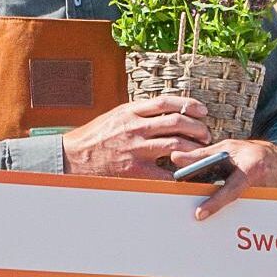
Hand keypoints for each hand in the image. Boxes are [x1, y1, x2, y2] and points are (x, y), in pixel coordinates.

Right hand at [62, 96, 211, 178]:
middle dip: (197, 127)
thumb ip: (138, 113)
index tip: (202, 110)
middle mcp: (134, 127)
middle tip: (206, 134)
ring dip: (194, 147)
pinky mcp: (134, 170)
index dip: (189, 104)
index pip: (166, 102)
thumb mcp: (115, 116)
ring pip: (175, 144)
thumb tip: (165, 110)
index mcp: (130, 112)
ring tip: (201, 150)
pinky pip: (165, 173)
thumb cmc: (94, 137)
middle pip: (176, 122)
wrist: (71, 158)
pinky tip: (189, 173)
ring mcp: (135, 149)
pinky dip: (180, 173)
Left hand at [170, 139, 276, 220]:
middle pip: (234, 205)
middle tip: (198, 214)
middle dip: (215, 208)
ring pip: (240, 212)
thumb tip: (175, 158)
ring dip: (224, 212)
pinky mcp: (266, 208)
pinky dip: (232, 213)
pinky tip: (222, 211)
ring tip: (208, 210)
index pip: (230, 190)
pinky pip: (246, 213)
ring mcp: (265, 199)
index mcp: (251, 169)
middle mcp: (260, 186)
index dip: (215, 203)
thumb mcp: (228, 148)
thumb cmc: (252, 153)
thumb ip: (202, 155)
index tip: (199, 215)